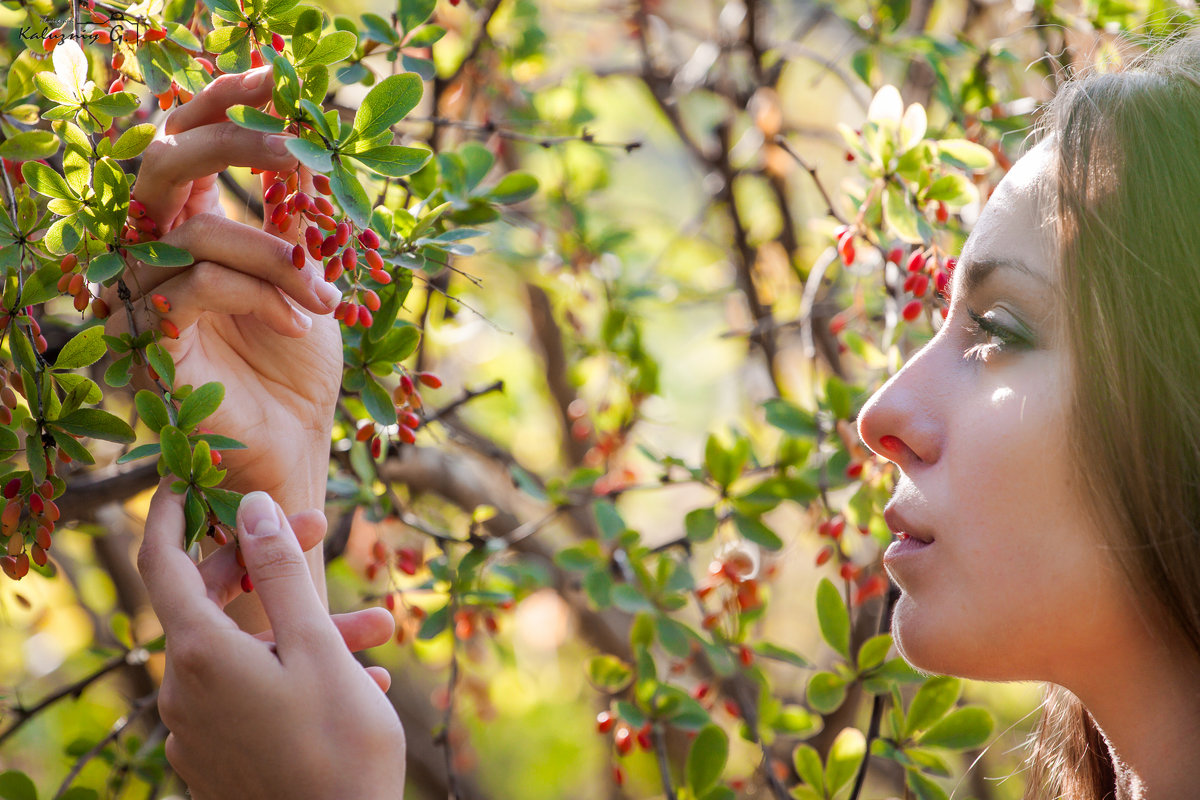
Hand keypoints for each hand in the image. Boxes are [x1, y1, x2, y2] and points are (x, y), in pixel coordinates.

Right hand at [105, 69, 342, 514]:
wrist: (296, 443)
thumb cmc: (301, 363)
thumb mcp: (306, 276)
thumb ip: (295, 218)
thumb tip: (310, 148)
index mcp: (187, 226)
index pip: (188, 142)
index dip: (225, 101)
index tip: (279, 77)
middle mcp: (151, 250)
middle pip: (168, 163)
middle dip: (240, 145)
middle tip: (301, 154)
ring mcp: (141, 293)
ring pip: (200, 233)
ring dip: (279, 258)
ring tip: (326, 295)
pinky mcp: (145, 340)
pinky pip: (197, 285)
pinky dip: (259, 295)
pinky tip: (298, 322)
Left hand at [139, 484, 405, 799]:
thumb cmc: (336, 749)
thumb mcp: (317, 648)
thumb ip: (281, 573)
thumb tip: (252, 508)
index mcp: (199, 653)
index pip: (161, 561)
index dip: (172, 513)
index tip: (187, 477)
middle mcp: (184, 690)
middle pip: (210, 602)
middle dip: (270, 566)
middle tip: (321, 534)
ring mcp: (197, 729)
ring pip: (244, 650)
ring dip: (303, 628)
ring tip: (377, 634)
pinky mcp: (216, 759)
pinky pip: (249, 693)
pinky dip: (292, 671)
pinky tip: (357, 681)